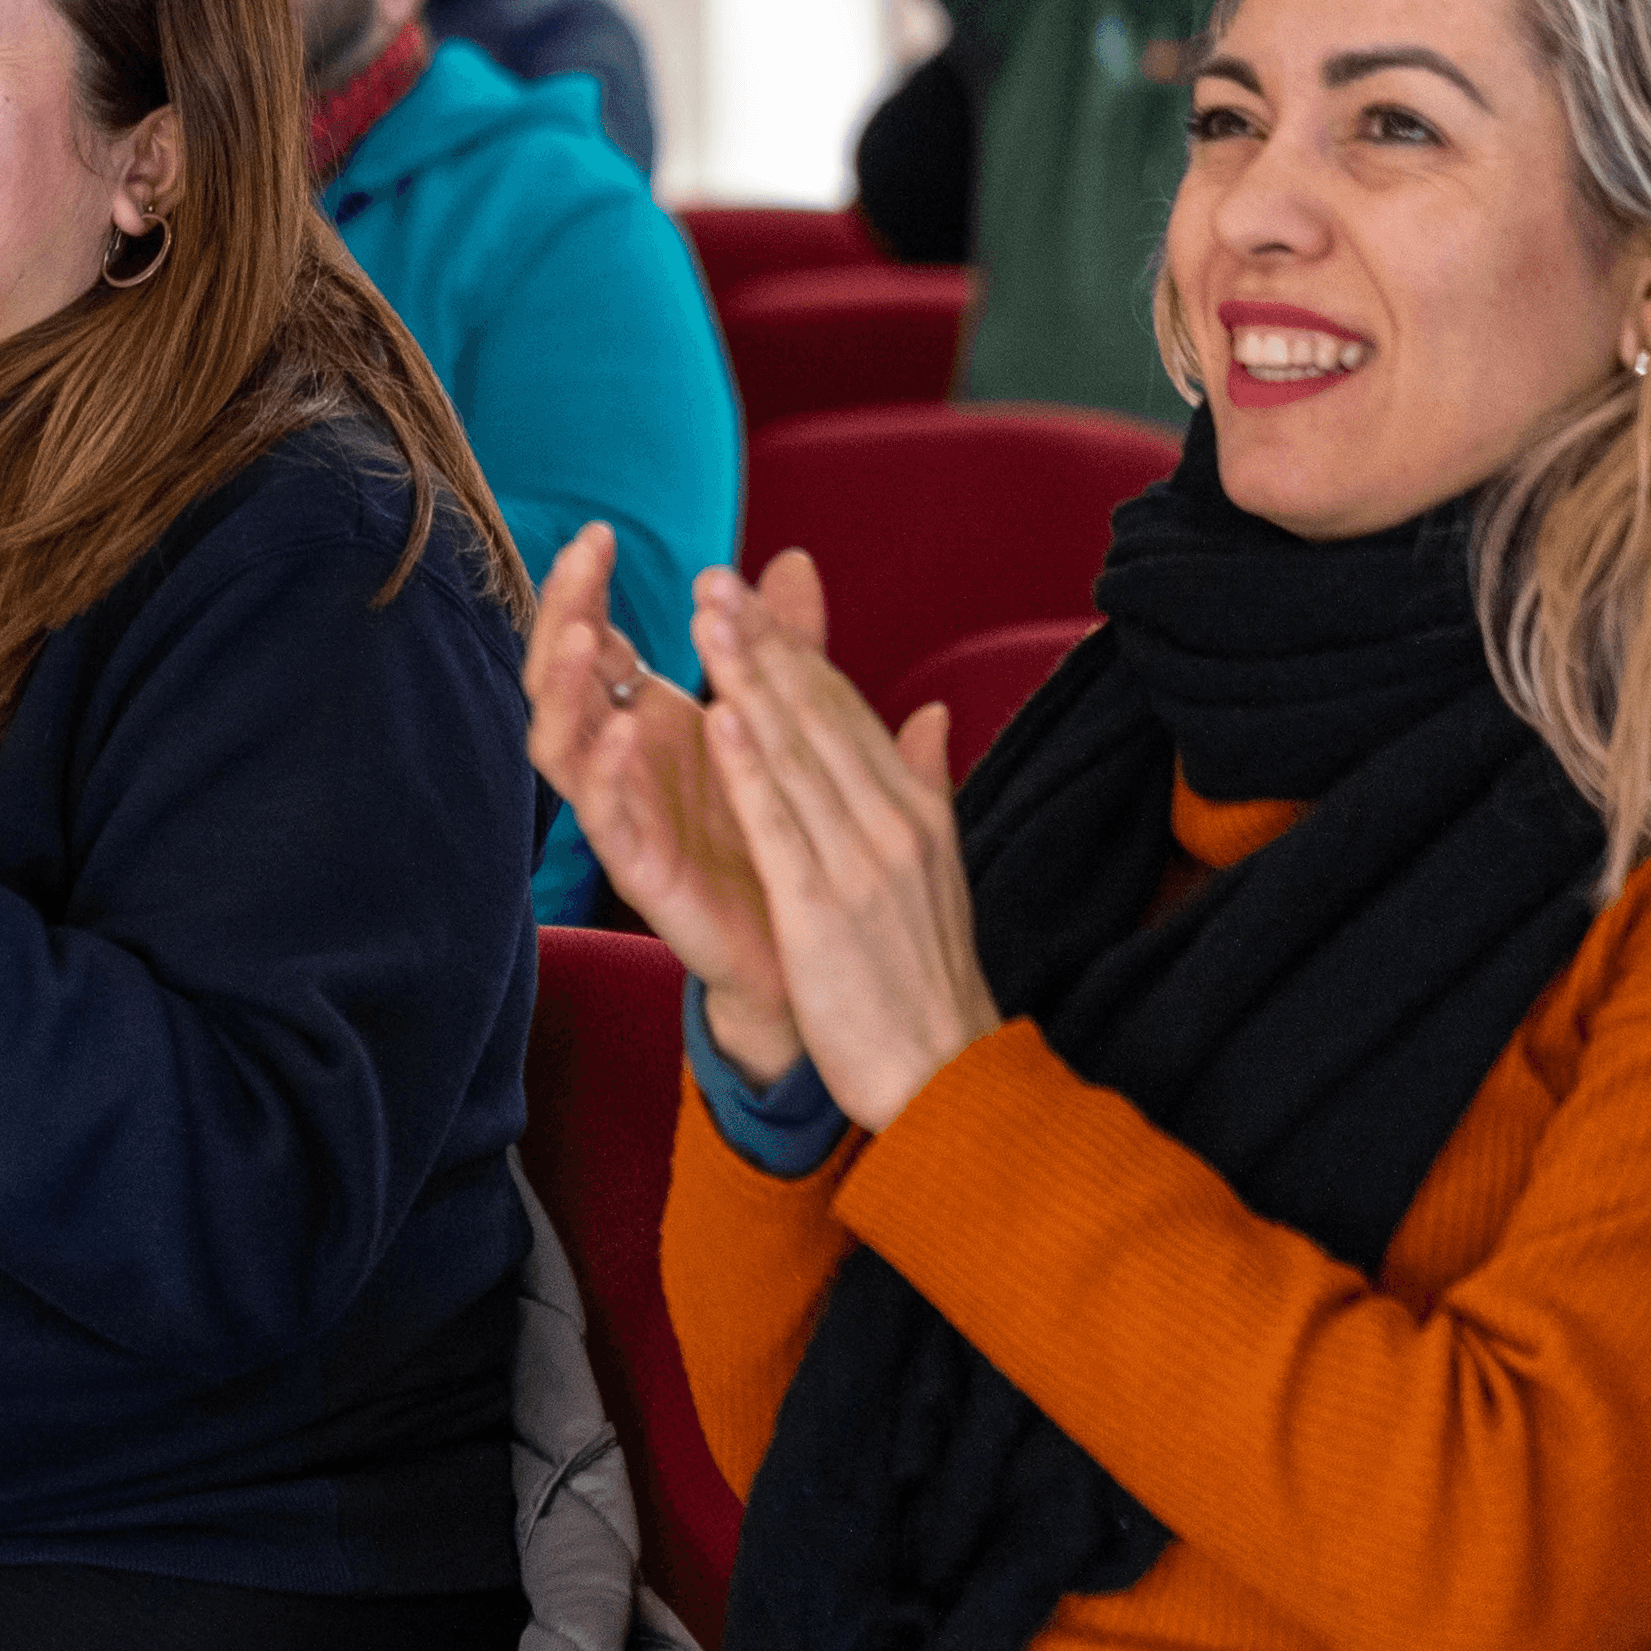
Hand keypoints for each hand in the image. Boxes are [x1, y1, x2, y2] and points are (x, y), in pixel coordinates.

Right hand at [524, 526, 813, 1074]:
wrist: (803, 950)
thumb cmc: (780, 834)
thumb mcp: (789, 724)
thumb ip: (785, 647)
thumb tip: (793, 560)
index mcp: (650, 719)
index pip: (594, 640)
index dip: (584, 589)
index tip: (599, 534)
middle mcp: (623, 760)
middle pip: (560, 677)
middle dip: (561, 616)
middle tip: (578, 562)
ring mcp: (622, 812)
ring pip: (561, 743)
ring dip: (564, 689)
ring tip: (580, 636)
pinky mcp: (638, 866)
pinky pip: (603, 817)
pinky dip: (605, 773)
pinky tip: (621, 732)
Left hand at [693, 569, 998, 1132]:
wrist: (944, 1074)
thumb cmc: (922, 975)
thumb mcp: (931, 867)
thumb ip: (920, 785)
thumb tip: (928, 714)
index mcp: (910, 808)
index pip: (843, 708)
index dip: (792, 646)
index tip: (746, 589)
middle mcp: (891, 821)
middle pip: (818, 714)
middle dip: (763, 641)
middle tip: (714, 576)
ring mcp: (860, 863)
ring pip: (796, 754)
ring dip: (749, 680)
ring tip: (706, 617)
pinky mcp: (823, 911)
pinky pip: (781, 828)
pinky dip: (750, 771)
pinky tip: (716, 720)